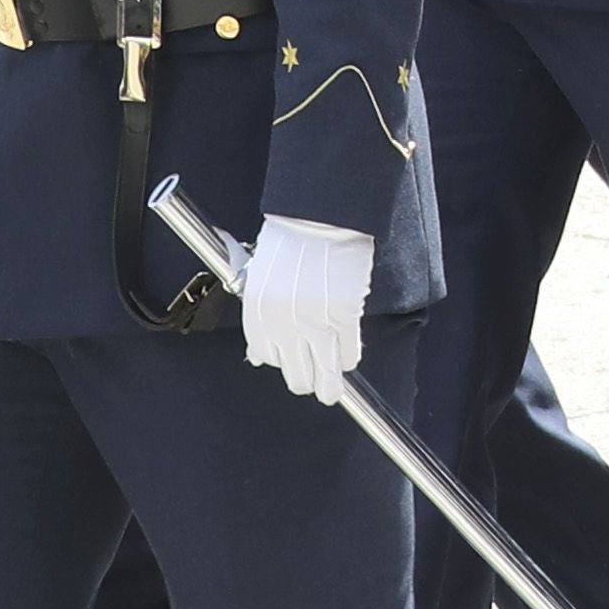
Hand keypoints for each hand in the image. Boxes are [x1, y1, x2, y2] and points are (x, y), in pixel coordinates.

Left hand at [237, 215, 373, 402]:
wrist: (318, 217)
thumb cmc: (290, 240)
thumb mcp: (261, 280)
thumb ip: (261, 320)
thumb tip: (259, 357)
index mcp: (259, 315)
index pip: (268, 357)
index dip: (283, 362)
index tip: (293, 363)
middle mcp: (283, 325)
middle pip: (296, 375)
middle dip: (306, 380)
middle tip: (316, 382)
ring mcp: (315, 323)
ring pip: (324, 372)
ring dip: (329, 384)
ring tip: (332, 391)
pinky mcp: (344, 316)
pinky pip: (349, 351)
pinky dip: (349, 357)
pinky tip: (349, 357)